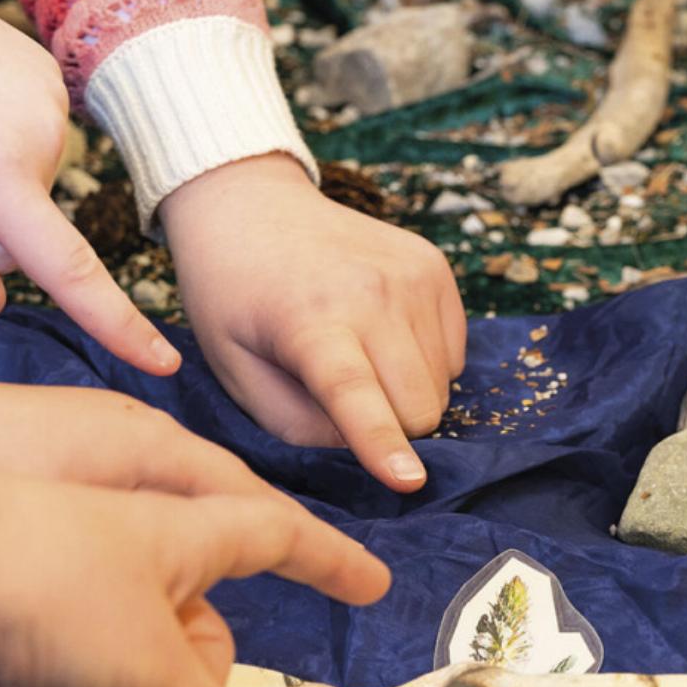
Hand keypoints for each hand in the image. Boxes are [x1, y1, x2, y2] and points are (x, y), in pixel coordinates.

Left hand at [0, 295, 388, 686]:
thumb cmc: (51, 589)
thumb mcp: (154, 663)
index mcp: (183, 532)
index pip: (277, 539)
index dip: (330, 561)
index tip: (373, 584)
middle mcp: (129, 562)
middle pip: (197, 641)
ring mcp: (64, 601)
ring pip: (122, 682)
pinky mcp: (4, 637)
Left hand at [159, 154, 466, 492]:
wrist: (251, 204)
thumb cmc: (233, 298)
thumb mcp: (234, 370)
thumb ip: (295, 424)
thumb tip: (360, 447)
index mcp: (308, 321)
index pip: (353, 392)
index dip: (382, 443)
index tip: (410, 482)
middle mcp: (372, 292)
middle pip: (419, 407)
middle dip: (391, 427)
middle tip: (341, 402)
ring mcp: (412, 275)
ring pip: (441, 385)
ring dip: (406, 392)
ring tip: (356, 356)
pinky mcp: (435, 267)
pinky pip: (453, 354)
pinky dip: (423, 362)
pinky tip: (379, 335)